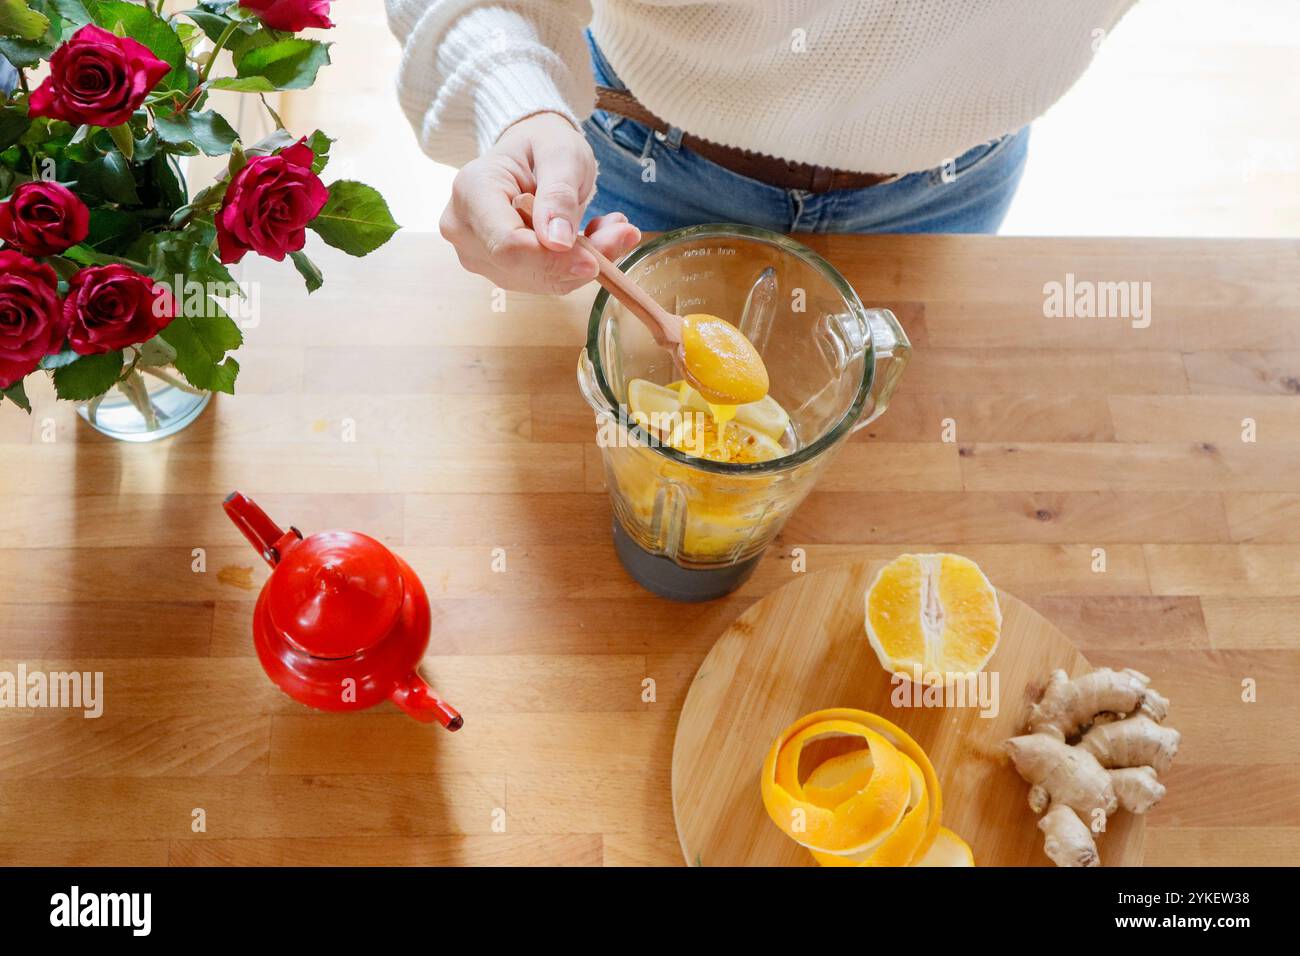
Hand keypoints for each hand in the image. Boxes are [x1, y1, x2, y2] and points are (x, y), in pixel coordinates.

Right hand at [439, 111, 640, 293]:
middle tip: (622, 233)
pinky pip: (544, 281)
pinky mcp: (499, 270)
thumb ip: (559, 194)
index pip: (507, 244)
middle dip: (576, 261)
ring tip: (608, 228)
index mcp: (472, 191)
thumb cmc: (542, 146)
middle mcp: (464, 229)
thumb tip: (558, 242)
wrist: (530, 155)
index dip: (552, 259)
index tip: (595, 258)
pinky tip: (591, 238)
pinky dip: (574, 267)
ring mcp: (478, 254)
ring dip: (581, 264)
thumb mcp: (561, 154)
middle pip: (521, 268)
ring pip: (537, 281)